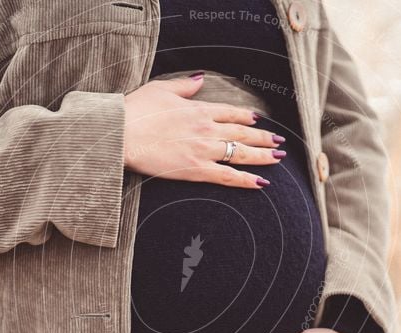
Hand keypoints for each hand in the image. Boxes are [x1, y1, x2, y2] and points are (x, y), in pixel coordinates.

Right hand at [123, 73, 285, 187]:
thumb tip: (199, 81)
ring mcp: (204, 149)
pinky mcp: (196, 170)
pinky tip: (261, 183)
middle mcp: (207, 128)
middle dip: (264, 138)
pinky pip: (228, 176)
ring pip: (241, 153)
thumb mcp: (160, 89)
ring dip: (263, 156)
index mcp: (198, 109)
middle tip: (279, 142)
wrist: (122, 133)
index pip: (231, 112)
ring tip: (278, 158)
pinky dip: (246, 180)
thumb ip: (184, 86)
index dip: (247, 116)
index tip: (259, 120)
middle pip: (243, 133)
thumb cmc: (135, 111)